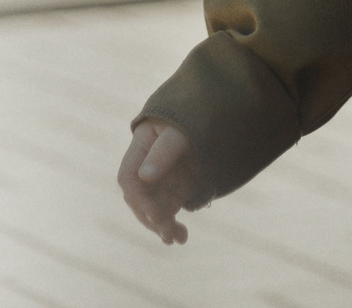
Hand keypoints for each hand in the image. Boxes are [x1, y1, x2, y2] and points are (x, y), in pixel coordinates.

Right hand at [119, 121, 205, 244]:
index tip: (156, 215)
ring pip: (154, 208)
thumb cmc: (198, 115)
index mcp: (141, 146)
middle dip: (152, 217)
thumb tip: (145, 177)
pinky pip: (169, 210)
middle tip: (169, 233)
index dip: (139, 199)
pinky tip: (179, 237)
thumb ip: (164, 151)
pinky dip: (172, 224)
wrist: (222, 113)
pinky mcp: (178, 187)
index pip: (129, 177)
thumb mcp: (181, 132)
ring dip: (162, 226)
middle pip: (139, 198)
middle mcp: (147, 165)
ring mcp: (163, 177)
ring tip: (178, 239)